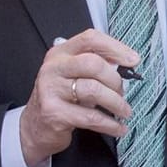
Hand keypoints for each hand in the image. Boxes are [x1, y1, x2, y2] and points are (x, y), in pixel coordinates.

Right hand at [17, 29, 138, 166]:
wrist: (34, 127)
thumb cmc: (59, 99)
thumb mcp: (72, 76)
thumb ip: (94, 66)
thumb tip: (125, 66)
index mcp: (60, 53)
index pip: (90, 39)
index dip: (115, 48)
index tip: (133, 60)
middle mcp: (53, 68)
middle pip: (94, 64)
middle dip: (115, 80)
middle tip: (122, 92)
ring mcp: (51, 90)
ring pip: (94, 90)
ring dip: (116, 103)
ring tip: (123, 111)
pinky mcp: (54, 113)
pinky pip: (90, 117)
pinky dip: (110, 124)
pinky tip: (118, 127)